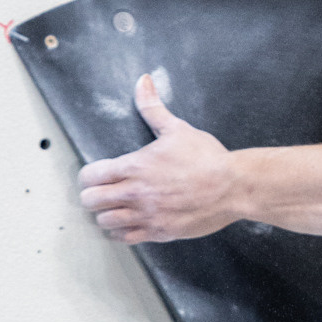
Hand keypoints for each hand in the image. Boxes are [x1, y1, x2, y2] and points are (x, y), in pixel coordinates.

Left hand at [77, 74, 241, 243]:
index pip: (89, 176)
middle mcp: (135, 193)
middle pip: (90, 201)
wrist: (234, 187)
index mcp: (135, 166)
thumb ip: (153, 108)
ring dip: (107, 214)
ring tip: (116, 209)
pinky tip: (129, 223)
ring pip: (104, 222)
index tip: (95, 176)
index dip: (88, 176)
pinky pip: (126, 238)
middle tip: (103, 192)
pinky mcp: (159, 232)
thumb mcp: (178, 129)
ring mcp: (146, 215)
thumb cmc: (207, 158)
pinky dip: (122, 232)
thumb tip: (143, 82)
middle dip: (93, 195)